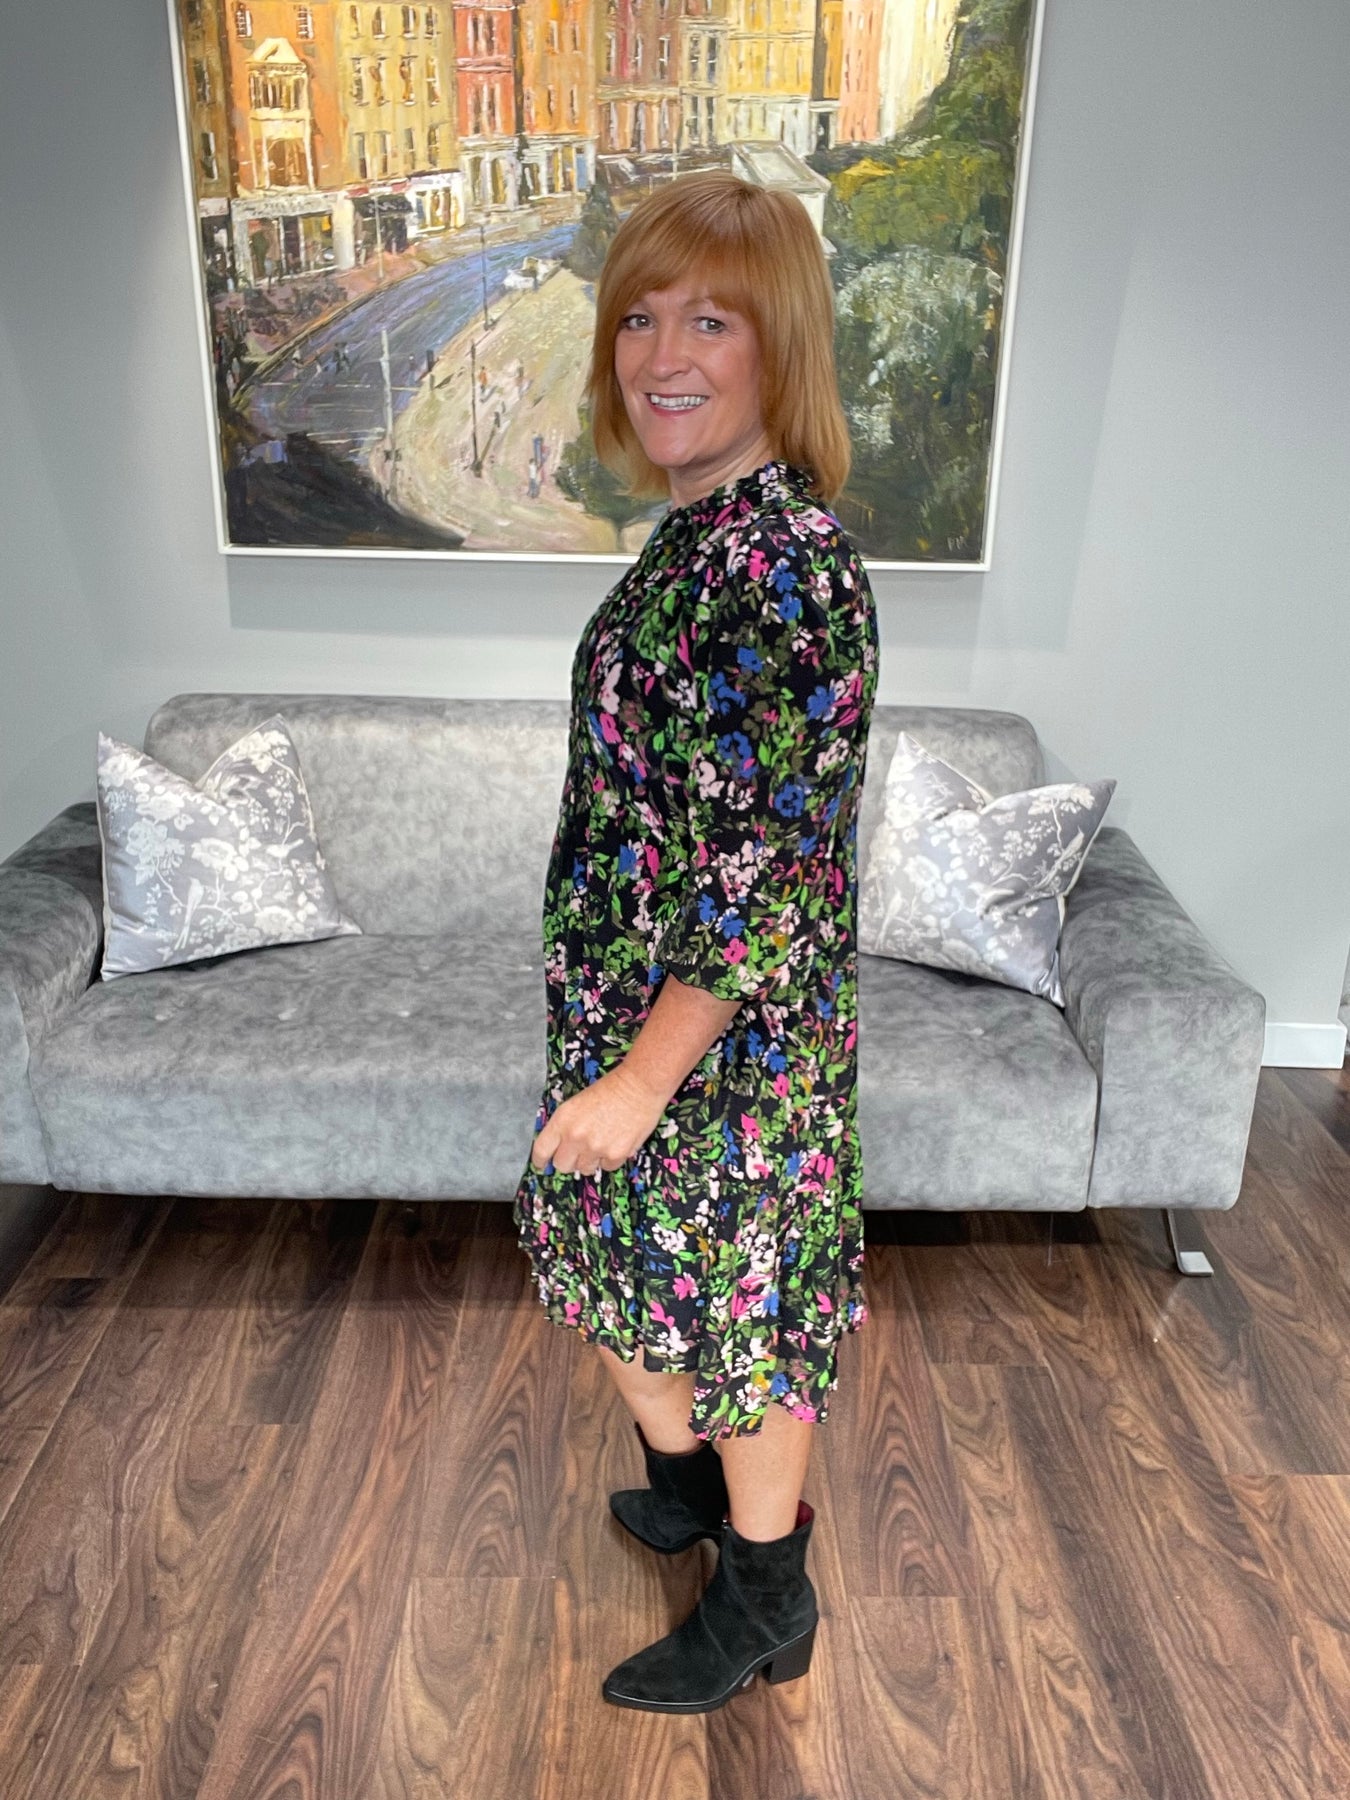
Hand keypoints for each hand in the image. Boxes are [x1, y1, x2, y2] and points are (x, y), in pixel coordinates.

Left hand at [529, 1063, 668, 1176]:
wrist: (639, 1085)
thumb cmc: (610, 1089)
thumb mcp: (577, 1104)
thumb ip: (565, 1126)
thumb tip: (560, 1147)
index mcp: (562, 1120)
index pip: (541, 1150)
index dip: (540, 1160)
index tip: (543, 1163)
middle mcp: (575, 1136)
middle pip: (562, 1165)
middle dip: (568, 1161)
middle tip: (578, 1152)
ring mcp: (596, 1148)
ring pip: (584, 1169)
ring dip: (590, 1160)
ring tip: (601, 1142)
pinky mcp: (616, 1154)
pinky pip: (606, 1167)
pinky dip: (610, 1159)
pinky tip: (616, 1141)